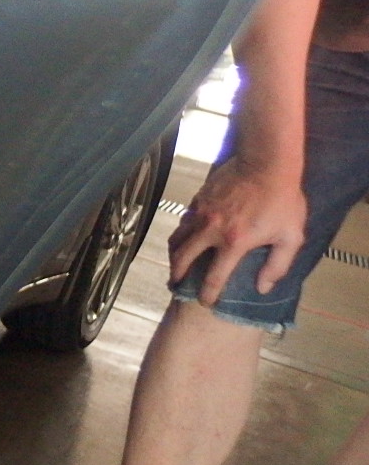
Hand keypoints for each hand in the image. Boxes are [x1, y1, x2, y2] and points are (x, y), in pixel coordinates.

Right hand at [167, 155, 305, 306]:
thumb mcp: (291, 236)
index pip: (214, 277)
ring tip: (176, 261)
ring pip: (178, 238)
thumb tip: (263, 287)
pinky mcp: (199, 199)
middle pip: (183, 258)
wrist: (266, 162)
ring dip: (175, 253)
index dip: (208, 294)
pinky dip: (183, 231)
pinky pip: (185, 219)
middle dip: (177, 274)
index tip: (205, 302)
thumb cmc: (282, 200)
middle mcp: (210, 230)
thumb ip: (277, 265)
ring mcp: (201, 213)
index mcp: (233, 243)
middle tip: (176, 283)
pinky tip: (188, 234)